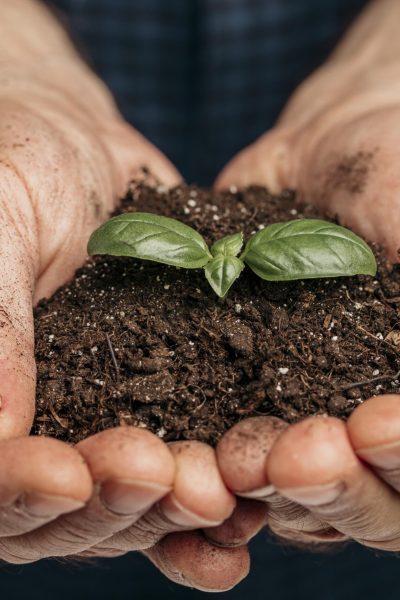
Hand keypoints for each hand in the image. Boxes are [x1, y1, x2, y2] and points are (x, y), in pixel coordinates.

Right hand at [0, 62, 252, 591]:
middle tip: (159, 475)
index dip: (18, 490)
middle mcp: (44, 420)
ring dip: (170, 508)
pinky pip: (188, 458)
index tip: (66, 473)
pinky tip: (245, 506)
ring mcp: (106, 414)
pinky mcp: (169, 394)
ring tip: (217, 492)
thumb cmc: (15, 163)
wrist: (76, 147)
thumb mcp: (1, 225)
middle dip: (112, 504)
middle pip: (65, 510)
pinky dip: (215, 493)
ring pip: (131, 499)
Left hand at [213, 27, 399, 551]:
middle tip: (301, 455)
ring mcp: (302, 415)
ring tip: (238, 460)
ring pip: (295, 496)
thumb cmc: (399, 170)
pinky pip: (223, 445)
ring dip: (268, 485)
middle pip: (368, 506)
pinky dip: (207, 459)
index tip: (377, 424)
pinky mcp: (235, 393)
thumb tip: (398, 354)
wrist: (328, 150)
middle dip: (337, 488)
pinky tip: (184, 449)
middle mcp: (367, 426)